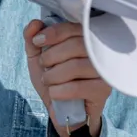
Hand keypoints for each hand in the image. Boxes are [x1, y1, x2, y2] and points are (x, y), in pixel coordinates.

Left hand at [24, 20, 111, 136]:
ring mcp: (103, 71)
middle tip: (44, 65)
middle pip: (77, 45)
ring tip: (48, 81)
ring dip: (54, 75)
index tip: (38, 41)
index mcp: (86, 39)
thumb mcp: (39, 59)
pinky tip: (55, 93)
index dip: (54, 32)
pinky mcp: (103, 90)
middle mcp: (100, 52)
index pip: (75, 27)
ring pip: (76, 66)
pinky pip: (78, 87)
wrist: (65, 113)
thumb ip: (33, 40)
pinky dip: (60, 91)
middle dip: (52, 55)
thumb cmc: (55, 81)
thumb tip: (34, 24)